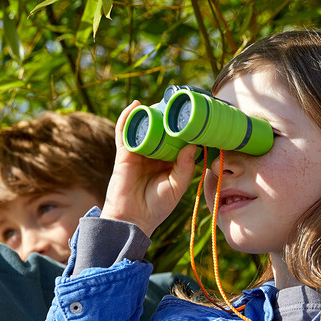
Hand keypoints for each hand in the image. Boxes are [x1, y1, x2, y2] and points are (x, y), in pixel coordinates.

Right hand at [102, 101, 196, 239]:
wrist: (132, 219)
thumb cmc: (156, 206)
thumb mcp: (177, 186)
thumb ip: (185, 167)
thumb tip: (193, 144)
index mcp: (168, 162)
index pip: (177, 140)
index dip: (185, 128)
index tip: (197, 115)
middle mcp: (154, 154)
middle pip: (161, 130)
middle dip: (168, 116)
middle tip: (179, 102)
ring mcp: (138, 152)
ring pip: (144, 128)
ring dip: (150, 113)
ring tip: (161, 101)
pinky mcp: (124, 154)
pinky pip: (124, 132)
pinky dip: (127, 117)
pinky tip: (135, 105)